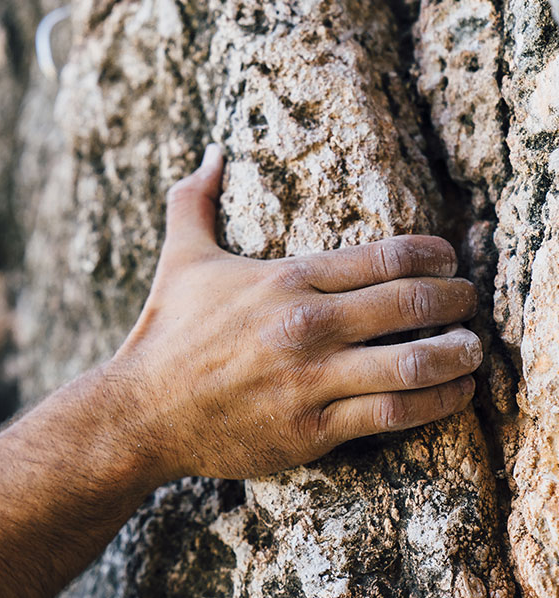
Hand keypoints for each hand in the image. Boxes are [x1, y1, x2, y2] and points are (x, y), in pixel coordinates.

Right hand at [111, 144, 480, 480]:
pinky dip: (438, 403)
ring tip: (471, 351)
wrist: (142, 413)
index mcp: (284, 279)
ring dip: (459, 354)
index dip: (434, 254)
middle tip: (466, 300)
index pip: (386, 256)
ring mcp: (311, 380)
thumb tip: (211, 153)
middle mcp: (305, 326)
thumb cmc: (166, 334)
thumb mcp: (180, 259)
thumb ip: (195, 200)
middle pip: (413, 303)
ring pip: (415, 362)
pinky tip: (453, 394)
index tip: (448, 260)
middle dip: (456, 299)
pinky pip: (394, 414)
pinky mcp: (313, 430)